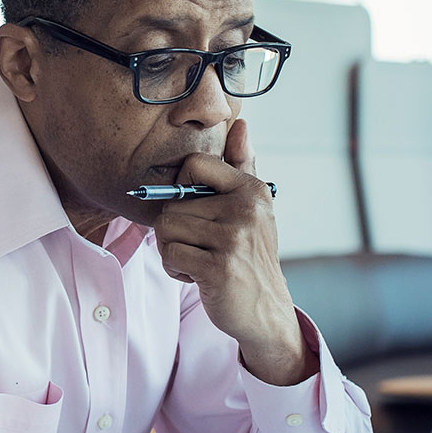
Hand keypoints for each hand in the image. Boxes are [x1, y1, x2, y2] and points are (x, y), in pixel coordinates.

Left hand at [152, 119, 306, 384]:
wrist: (265, 310)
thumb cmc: (248, 254)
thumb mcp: (251, 208)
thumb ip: (242, 165)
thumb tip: (241, 122)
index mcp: (251, 189)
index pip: (193, 165)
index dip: (183, 190)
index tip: (199, 212)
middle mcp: (246, 208)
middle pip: (172, 204)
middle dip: (176, 231)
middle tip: (204, 247)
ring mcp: (234, 238)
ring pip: (166, 230)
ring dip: (174, 251)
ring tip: (202, 261)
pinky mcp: (220, 268)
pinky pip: (170, 256)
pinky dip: (176, 269)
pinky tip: (200, 276)